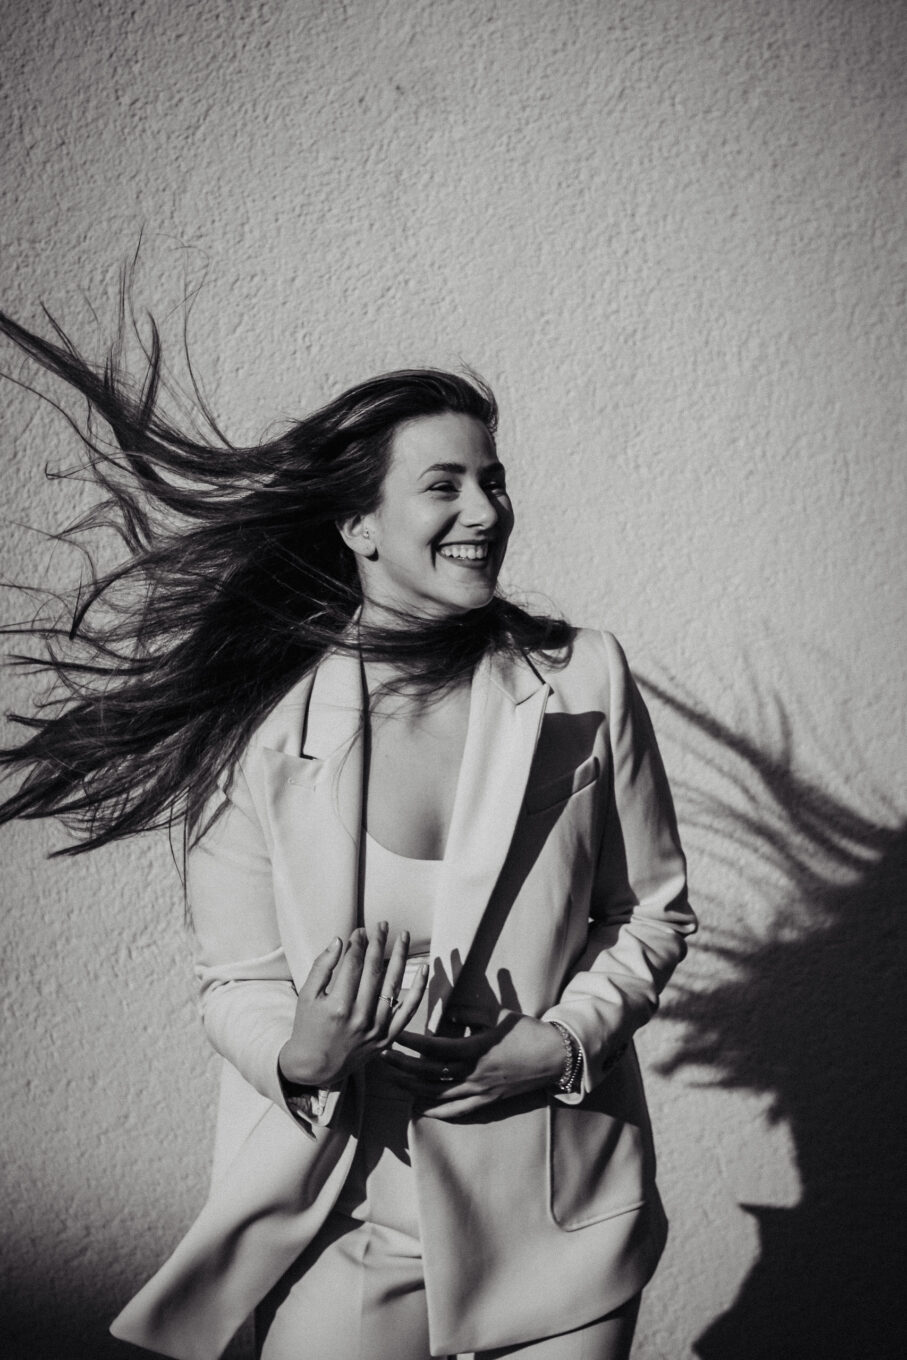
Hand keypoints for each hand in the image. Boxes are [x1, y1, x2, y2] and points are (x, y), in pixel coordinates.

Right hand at [278, 925, 427, 1087]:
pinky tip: (424, 968)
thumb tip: (339, 940)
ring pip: (393, 985)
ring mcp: (376, 1029)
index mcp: (337, 1006)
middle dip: (379, 943)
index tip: (361, 930)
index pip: (353, 964)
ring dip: (400, 957)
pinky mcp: (387, 1037)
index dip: (358, 943)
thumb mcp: (307, 995)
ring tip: (404, 936)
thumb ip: (322, 966)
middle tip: (383, 924)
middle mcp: (360, 1017)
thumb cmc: (308, 1026)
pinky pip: (407, 1010)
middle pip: (374, 971)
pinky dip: (418, 989)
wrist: (315, 1066)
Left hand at [380, 1006, 565, 1118]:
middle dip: (403, 1067)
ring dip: (412, 1088)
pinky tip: (421, 1107)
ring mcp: (480, 1091)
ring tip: (393, 1081)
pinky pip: (457, 1111)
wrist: (556, 1058)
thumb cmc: (529, 1032)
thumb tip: (451, 1011)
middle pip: (431, 1074)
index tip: (395, 1037)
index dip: (414, 1043)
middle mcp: (474, 1073)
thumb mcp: (500, 1015)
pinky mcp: (487, 1101)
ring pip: (438, 1095)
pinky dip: (437, 1110)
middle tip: (382, 1058)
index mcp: (476, 1049)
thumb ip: (473, 1014)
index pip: (437, 1048)